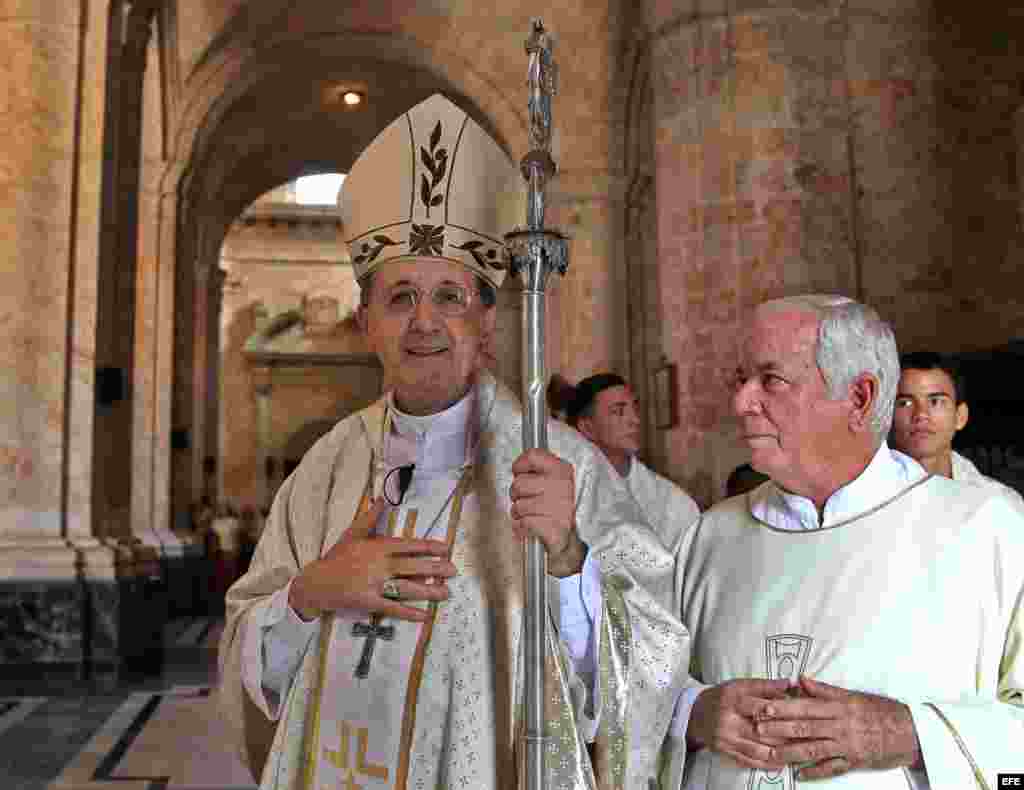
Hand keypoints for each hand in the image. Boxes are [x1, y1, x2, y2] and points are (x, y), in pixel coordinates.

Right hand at [289, 498, 456, 621]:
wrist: (316, 582)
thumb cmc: (336, 557)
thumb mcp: (352, 533)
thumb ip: (370, 517)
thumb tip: (381, 498)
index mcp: (377, 547)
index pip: (409, 546)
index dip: (429, 547)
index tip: (446, 549)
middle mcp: (378, 565)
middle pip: (412, 566)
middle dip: (435, 569)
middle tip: (453, 571)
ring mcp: (374, 585)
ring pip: (406, 588)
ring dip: (428, 591)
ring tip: (445, 593)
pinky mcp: (368, 602)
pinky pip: (392, 608)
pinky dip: (409, 613)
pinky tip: (424, 616)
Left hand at [510, 448, 584, 577]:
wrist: (574, 541)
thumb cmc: (560, 510)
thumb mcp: (556, 482)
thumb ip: (539, 469)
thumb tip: (518, 465)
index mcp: (563, 470)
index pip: (532, 456)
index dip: (520, 466)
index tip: (521, 474)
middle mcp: (562, 486)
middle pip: (518, 484)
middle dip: (517, 496)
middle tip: (528, 502)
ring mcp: (559, 508)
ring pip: (518, 506)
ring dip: (519, 514)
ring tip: (532, 516)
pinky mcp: (553, 528)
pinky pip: (522, 523)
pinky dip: (521, 529)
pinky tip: (530, 528)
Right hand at [688, 679, 792, 769]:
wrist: (695, 715)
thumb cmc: (721, 697)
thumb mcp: (738, 685)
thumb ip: (763, 686)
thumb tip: (789, 683)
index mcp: (732, 698)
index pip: (761, 704)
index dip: (783, 710)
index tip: (801, 713)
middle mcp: (728, 718)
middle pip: (763, 729)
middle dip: (787, 733)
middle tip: (807, 735)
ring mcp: (726, 737)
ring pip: (760, 748)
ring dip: (782, 752)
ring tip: (800, 751)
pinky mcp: (726, 751)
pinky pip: (751, 760)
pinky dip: (769, 763)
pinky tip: (783, 762)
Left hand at [754, 676, 922, 779]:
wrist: (910, 732)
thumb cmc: (880, 710)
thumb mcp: (853, 695)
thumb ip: (825, 689)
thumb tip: (801, 679)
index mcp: (839, 707)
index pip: (805, 706)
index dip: (783, 708)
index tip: (764, 708)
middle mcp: (841, 726)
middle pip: (805, 727)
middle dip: (780, 729)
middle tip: (758, 729)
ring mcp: (847, 745)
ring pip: (814, 749)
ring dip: (791, 752)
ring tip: (772, 754)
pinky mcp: (854, 761)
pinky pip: (832, 768)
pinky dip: (815, 772)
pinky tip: (799, 775)